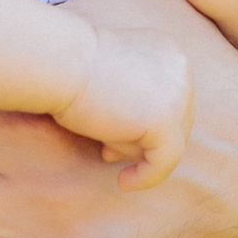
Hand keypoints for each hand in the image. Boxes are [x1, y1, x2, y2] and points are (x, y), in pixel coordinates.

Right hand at [56, 24, 193, 190]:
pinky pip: (166, 161)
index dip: (144, 123)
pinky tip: (124, 182)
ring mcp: (178, 95)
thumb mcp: (112, 77)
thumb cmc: (69, 68)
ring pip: (170, 142)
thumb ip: (134, 98)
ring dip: (136, 150)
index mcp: (169, 54)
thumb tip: (138, 139)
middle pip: (175, 122)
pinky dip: (147, 177)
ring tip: (105, 151)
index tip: (111, 137)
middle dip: (142, 140)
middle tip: (107, 152)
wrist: (56, 63)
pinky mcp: (166, 121)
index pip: (170, 100)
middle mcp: (181, 69)